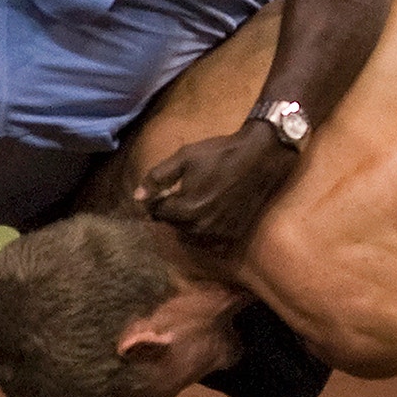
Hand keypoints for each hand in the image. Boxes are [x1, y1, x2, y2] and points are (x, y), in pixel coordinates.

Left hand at [136, 121, 299, 247]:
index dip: (158, 200)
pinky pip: (211, 242)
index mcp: (185, 209)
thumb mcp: (184, 158)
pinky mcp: (234, 235)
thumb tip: (137, 197)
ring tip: (196, 205)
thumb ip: (157, 177)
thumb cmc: (220, 154)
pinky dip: (207, 232)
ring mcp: (219, 234)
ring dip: (189, 224)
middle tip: (183, 194)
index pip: (158, 213)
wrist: (260, 157)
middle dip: (173, 213)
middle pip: (174, 226)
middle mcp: (201, 227)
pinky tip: (212, 215)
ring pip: (192, 236)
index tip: (165, 190)